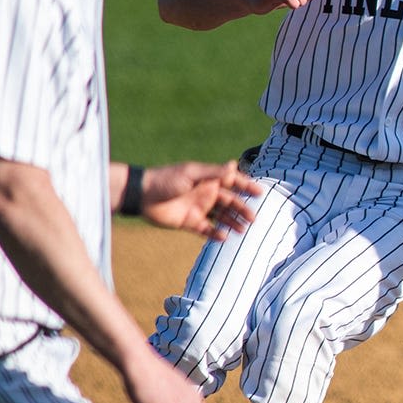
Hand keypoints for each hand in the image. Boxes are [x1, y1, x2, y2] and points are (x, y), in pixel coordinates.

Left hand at [142, 160, 262, 239]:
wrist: (142, 195)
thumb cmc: (166, 179)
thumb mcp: (191, 173)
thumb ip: (213, 172)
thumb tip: (234, 165)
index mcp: (208, 181)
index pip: (232, 183)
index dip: (247, 186)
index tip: (260, 192)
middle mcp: (207, 195)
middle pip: (230, 202)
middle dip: (243, 209)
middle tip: (254, 217)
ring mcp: (199, 209)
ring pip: (221, 217)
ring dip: (232, 222)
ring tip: (243, 230)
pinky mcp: (190, 223)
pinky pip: (207, 230)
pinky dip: (216, 234)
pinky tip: (224, 237)